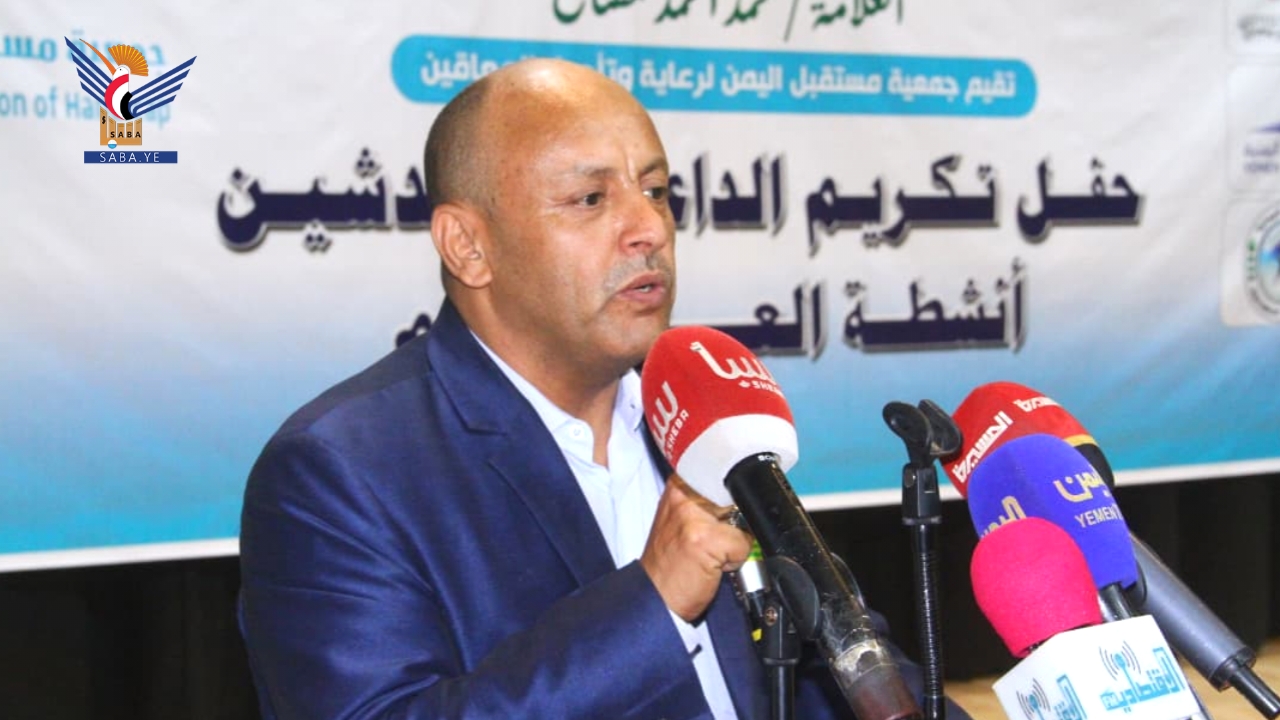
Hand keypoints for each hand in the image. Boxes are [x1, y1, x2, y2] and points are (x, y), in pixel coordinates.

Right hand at [640, 474, 751, 622]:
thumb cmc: (670, 564)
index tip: (722, 515)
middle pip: (738, 497)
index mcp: (678, 484)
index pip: (726, 475)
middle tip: (709, 541)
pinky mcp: (706, 539)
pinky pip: (743, 545)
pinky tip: (713, 566)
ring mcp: (693, 515)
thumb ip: (708, 503)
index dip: (732, 498)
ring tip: (710, 554)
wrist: (655, 597)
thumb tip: (747, 498)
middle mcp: (683, 494)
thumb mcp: (683, 519)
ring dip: (734, 542)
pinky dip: (735, 560)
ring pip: (743, 520)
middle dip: (735, 521)